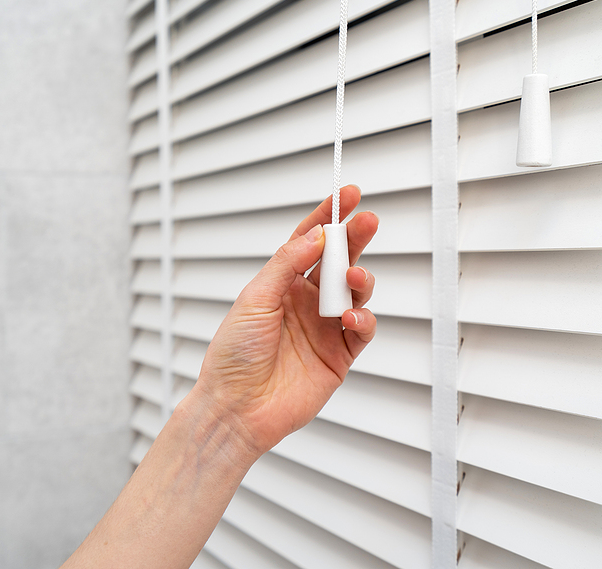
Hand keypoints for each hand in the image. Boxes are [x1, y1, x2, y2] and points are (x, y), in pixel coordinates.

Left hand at [190, 185, 377, 457]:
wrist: (237, 407)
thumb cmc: (234, 354)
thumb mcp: (255, 299)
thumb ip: (288, 264)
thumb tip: (318, 234)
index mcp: (282, 285)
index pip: (309, 242)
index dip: (328, 217)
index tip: (346, 194)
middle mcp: (306, 302)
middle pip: (338, 261)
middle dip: (355, 238)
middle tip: (367, 221)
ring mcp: (325, 328)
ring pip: (355, 291)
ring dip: (359, 278)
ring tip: (351, 277)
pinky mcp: (340, 356)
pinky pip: (363, 329)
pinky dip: (363, 317)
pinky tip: (350, 316)